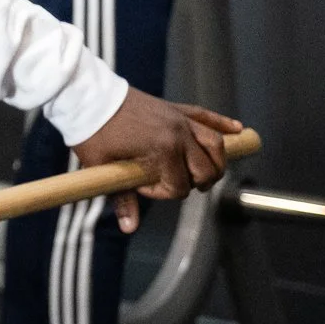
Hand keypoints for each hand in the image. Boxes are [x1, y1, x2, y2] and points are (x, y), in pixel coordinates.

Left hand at [74, 90, 240, 232]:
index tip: (142, 187)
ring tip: (211, 174)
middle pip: (207, 168)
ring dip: (218, 161)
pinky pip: (205, 115)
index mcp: (163, 150)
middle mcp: (179, 133)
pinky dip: (223, 123)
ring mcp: (179, 119)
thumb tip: (129, 227)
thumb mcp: (104, 167)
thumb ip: (122, 198)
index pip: (180, 185)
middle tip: (181, 186)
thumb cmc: (92, 132)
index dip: (163, 193)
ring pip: (215, 143)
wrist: (86, 95)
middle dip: (198, 182)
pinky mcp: (175, 108)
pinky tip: (238, 130)